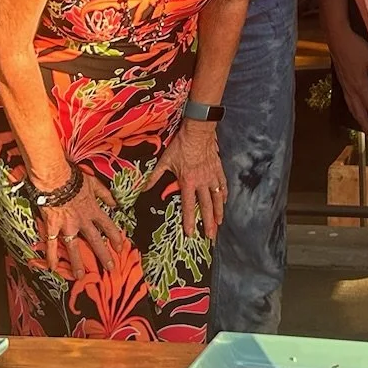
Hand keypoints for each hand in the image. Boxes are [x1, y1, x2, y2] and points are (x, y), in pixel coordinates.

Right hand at [35, 175, 123, 280]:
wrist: (55, 178)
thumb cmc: (74, 178)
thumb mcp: (94, 183)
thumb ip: (105, 194)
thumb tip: (116, 203)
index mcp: (93, 210)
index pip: (108, 226)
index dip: (115, 237)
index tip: (120, 247)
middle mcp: (82, 221)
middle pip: (95, 241)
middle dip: (103, 255)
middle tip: (110, 268)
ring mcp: (67, 226)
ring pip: (74, 248)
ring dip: (77, 263)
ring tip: (80, 276)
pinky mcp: (53, 226)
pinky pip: (52, 244)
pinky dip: (51, 256)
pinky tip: (52, 268)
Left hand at [148, 120, 227, 238]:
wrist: (198, 131)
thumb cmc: (180, 146)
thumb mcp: (165, 161)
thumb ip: (154, 176)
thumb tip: (143, 189)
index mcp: (188, 182)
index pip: (189, 206)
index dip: (190, 221)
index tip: (191, 234)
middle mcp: (201, 182)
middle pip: (206, 206)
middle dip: (209, 223)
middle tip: (211, 236)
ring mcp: (211, 176)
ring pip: (217, 198)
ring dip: (218, 212)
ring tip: (219, 223)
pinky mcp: (217, 169)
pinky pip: (222, 184)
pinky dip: (224, 194)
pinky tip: (224, 201)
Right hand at [325, 22, 367, 133]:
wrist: (337, 37)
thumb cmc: (356, 47)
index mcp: (360, 85)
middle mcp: (351, 89)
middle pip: (359, 114)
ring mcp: (344, 86)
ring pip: (352, 109)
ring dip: (360, 121)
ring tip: (367, 130)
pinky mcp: (342, 82)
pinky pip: (348, 102)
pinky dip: (354, 111)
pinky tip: (357, 111)